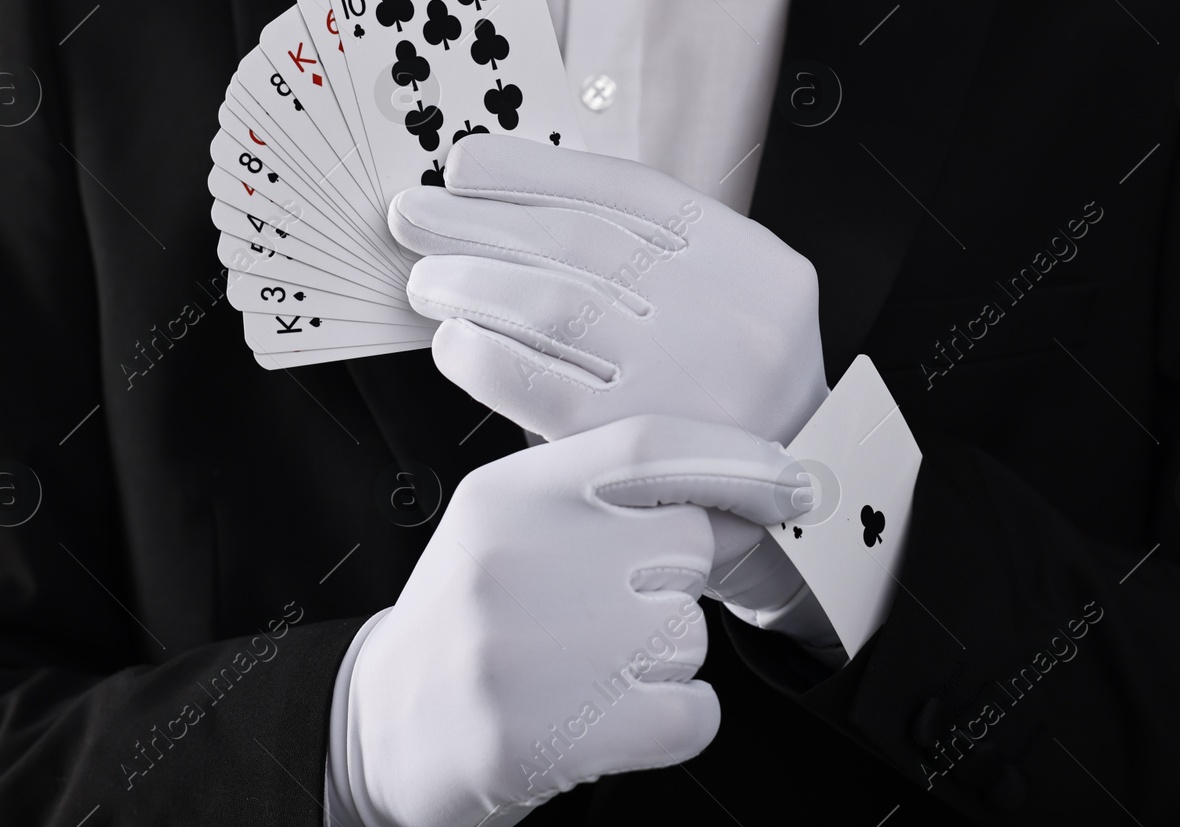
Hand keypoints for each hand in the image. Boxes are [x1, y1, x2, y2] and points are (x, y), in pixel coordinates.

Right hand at [344, 416, 809, 826]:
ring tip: (584, 670)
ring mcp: (538, 650)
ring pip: (690, 632)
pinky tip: (608, 717)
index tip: (791, 480)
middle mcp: (520, 561)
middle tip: (605, 615)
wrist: (388, 730)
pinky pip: (694, 711)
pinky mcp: (563, 734)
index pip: (645, 447)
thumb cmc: (466, 622)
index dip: (736, 458)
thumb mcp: (508, 528)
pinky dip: (674, 721)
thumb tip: (744, 495)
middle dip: (668, 582)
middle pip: (683, 543)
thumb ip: (602, 499)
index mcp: (507, 496)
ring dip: (661, 659)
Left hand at [387, 134, 829, 444]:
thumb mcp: (731, 309)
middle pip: (580, 240)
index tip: (469, 164)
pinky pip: (538, 383)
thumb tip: (515, 213)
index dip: (535, 169)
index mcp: (754, 264)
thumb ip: (653, 262)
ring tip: (426, 277)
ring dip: (472, 281)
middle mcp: (730, 314)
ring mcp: (689, 380)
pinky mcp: (635, 445)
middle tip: (419, 214)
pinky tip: (453, 341)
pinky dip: (483, 353)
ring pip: (553, 303)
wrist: (792, 513)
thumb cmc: (733, 407)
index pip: (632, 191)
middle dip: (481, 219)